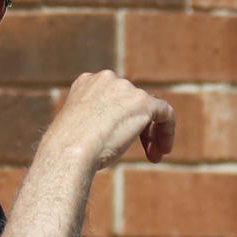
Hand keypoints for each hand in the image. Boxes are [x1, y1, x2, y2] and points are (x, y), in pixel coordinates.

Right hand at [45, 70, 174, 170]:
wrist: (69, 151)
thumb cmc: (68, 149)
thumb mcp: (78, 128)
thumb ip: (95, 122)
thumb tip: (110, 133)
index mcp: (87, 83)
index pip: (114, 97)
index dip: (121, 119)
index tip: (119, 140)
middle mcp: (107, 79)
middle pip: (133, 101)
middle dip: (139, 127)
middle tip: (144, 152)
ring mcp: (126, 89)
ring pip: (149, 109)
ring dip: (151, 134)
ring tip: (153, 157)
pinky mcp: (143, 102)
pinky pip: (165, 113)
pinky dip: (167, 131)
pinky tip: (163, 150)